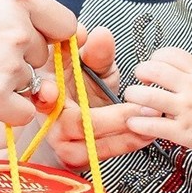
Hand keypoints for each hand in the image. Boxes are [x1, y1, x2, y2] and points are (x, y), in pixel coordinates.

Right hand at [0, 0, 76, 126]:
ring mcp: (8, 64)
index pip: (64, 24)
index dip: (49, 35)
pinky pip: (22, 112)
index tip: (31, 40)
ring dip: (6, 82)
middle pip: (42, 56)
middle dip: (18, 57)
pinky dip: (5, 109)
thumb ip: (14, 4)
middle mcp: (20, 29)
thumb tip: (50, 28)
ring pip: (29, 83)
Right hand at [48, 28, 151, 167]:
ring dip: (126, 132)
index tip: (52, 91)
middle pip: (76, 123)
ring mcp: (59, 141)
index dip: (43, 93)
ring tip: (152, 116)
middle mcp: (48, 117)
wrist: (79, 116)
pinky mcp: (74, 158)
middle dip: (113, 117)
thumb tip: (100, 34)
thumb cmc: (81, 84)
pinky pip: (102, 154)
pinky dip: (127, 143)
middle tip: (143, 106)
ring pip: (91, 143)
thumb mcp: (91, 63)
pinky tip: (147, 133)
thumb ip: (97, 52)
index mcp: (46, 85)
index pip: (39, 92)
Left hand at [122, 47, 191, 162]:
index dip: (155, 58)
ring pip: (148, 97)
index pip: (170, 54)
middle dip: (141, 72)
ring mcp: (186, 110)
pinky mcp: (182, 132)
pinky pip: (152, 124)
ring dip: (134, 96)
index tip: (153, 65)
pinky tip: (133, 121)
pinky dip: (137, 122)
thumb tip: (172, 69)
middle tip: (139, 80)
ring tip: (132, 98)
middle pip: (154, 70)